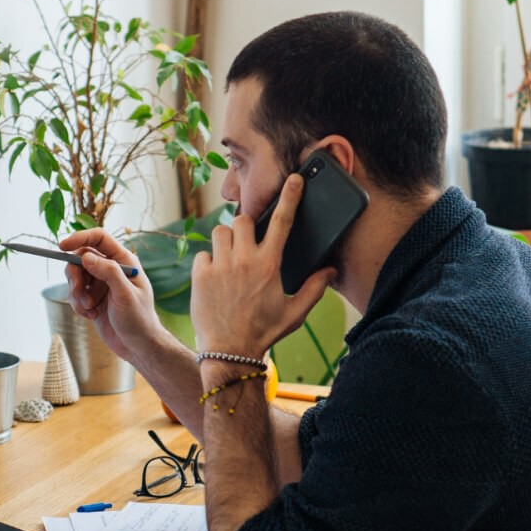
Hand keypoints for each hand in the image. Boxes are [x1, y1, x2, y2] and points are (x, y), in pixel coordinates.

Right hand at [57, 228, 163, 363]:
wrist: (137, 346)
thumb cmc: (139, 319)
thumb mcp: (125, 295)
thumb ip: (108, 272)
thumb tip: (87, 256)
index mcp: (123, 261)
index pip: (99, 238)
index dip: (80, 238)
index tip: (62, 247)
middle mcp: (111, 268)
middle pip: (81, 257)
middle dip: (75, 275)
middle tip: (78, 291)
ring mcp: (100, 283)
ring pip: (75, 276)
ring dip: (76, 293)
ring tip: (89, 308)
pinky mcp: (92, 297)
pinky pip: (75, 293)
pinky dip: (77, 304)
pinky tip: (91, 315)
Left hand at [191, 173, 335, 356]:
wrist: (230, 351)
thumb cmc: (264, 332)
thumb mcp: (295, 312)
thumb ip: (314, 288)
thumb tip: (330, 270)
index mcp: (270, 264)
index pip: (282, 221)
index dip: (290, 196)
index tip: (293, 179)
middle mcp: (244, 260)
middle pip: (241, 219)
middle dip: (244, 225)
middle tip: (246, 243)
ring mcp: (220, 266)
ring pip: (219, 232)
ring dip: (225, 241)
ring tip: (230, 260)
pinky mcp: (200, 275)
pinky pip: (203, 254)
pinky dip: (208, 262)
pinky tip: (215, 278)